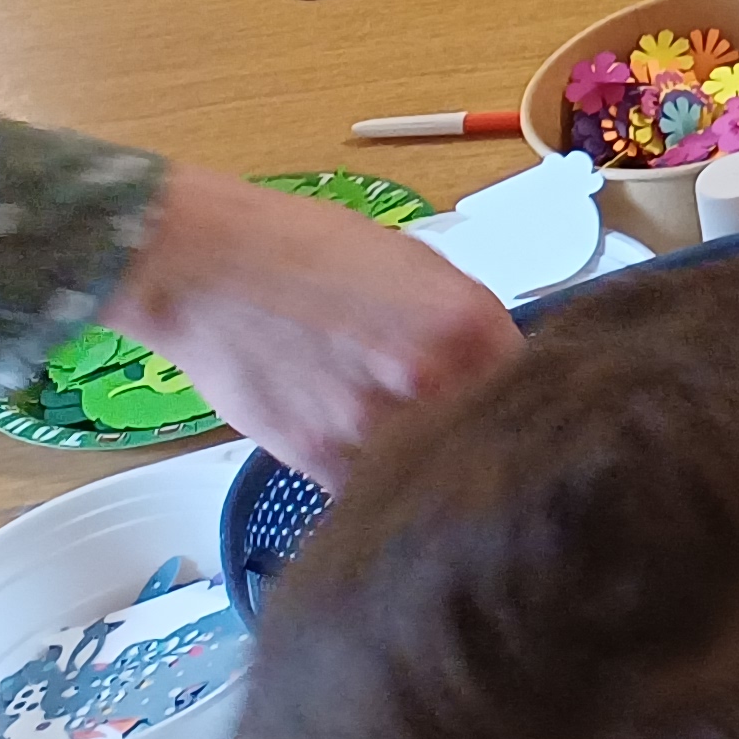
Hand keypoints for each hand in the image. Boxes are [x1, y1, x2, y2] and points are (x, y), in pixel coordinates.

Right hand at [103, 163, 521, 482]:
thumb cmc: (311, 248)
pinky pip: (364, 490)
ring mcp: (373, 425)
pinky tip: (363, 460)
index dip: (519, 400)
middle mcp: (431, 379)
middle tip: (466, 440)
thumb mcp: (415, 266)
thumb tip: (493, 368)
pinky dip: (370, 482)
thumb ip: (461, 324)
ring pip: (426, 471)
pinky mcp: (317, 459)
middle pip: (482, 436)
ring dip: (424, 468)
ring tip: (410, 451)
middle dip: (478, 440)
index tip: (512, 409)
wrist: (210, 268)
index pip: (528, 386)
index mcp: (466, 323)